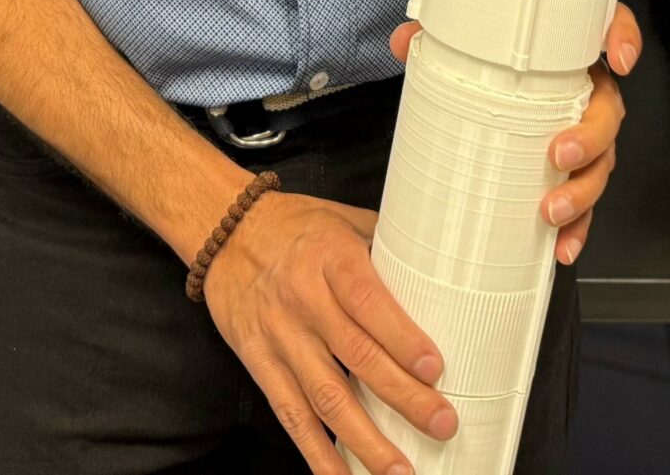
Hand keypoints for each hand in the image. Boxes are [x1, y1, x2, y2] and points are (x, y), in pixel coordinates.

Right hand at [201, 188, 457, 474]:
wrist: (225, 233)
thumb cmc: (296, 226)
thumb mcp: (343, 219)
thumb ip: (387, 248)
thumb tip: (444, 272)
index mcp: (329, 258)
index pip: (366, 302)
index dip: (401, 338)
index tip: (434, 368)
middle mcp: (304, 301)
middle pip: (356, 356)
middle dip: (402, 397)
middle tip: (442, 424)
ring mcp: (280, 338)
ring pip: (325, 398)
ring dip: (365, 441)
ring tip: (400, 471)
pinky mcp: (261, 365)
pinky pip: (291, 416)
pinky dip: (317, 454)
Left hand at [391, 1, 639, 265]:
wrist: (493, 87)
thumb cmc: (492, 61)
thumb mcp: (462, 40)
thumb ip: (435, 34)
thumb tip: (404, 41)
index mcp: (571, 49)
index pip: (610, 26)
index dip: (624, 38)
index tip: (619, 59)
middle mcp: (586, 91)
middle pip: (608, 111)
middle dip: (591, 137)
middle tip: (559, 153)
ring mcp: (583, 134)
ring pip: (602, 162)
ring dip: (583, 191)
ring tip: (552, 210)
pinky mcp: (572, 173)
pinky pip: (584, 202)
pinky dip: (576, 228)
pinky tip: (560, 246)